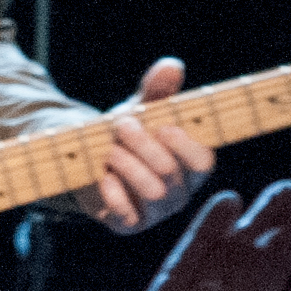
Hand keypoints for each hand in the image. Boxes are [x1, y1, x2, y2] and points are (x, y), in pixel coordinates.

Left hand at [86, 56, 214, 233]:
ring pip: (154, 193)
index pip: (204, 161)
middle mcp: (180, 192)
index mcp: (192, 165)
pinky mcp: (129, 224)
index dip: (183, 144)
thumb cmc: (127, 132)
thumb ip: (158, 90)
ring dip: (127, 163)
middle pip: (172, 173)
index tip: (162, 125)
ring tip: (110, 148)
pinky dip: (113, 191)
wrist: (87, 157)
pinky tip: (103, 174)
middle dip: (143, 144)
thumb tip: (172, 65)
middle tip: (122, 125)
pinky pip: (126, 214)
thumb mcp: (142, 107)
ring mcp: (156, 212)